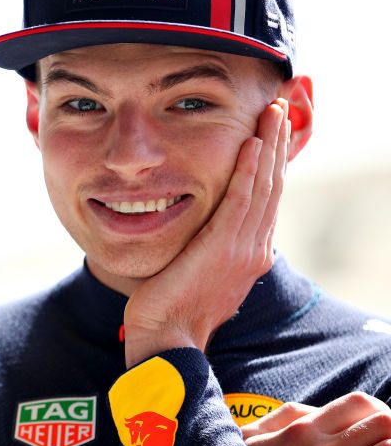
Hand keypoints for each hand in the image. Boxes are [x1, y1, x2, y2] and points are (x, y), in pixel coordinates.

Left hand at [123, 99, 289, 366]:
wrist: (167, 339)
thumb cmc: (171, 309)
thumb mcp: (198, 272)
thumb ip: (207, 248)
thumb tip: (203, 233)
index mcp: (248, 252)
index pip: (266, 196)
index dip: (270, 161)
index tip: (270, 130)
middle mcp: (253, 248)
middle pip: (271, 184)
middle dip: (276, 143)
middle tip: (278, 106)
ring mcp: (242, 248)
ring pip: (262, 186)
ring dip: (267, 145)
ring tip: (271, 112)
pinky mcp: (222, 248)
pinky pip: (239, 201)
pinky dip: (247, 171)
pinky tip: (250, 144)